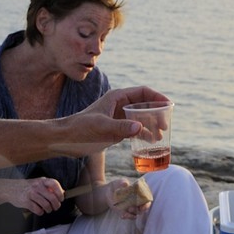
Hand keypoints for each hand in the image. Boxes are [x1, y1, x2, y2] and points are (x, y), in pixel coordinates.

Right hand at [0, 177, 65, 215]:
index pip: (54, 184)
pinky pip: (37, 210)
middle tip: (55, 207)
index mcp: (41, 181)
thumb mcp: (37, 183)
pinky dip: (41, 212)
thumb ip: (48, 187)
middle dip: (56, 205)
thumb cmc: (26, 187)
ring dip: (49, 210)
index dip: (60, 193)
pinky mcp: (26, 202)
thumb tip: (62, 192)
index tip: (61, 199)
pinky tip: (40, 211)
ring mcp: (31, 194)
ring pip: (46, 205)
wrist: (9, 188)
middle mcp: (37, 186)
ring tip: (48, 210)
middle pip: (52, 197)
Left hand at [51, 85, 171, 154]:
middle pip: (145, 104)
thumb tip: (140, 128)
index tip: (169, 106)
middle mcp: (119, 105)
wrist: (65, 139)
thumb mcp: (101, 127)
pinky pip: (135, 128)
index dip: (158, 97)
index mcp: (117, 97)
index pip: (143, 92)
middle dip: (157, 113)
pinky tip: (150, 142)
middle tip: (164, 126)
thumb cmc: (80, 129)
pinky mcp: (116, 129)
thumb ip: (120, 127)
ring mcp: (118, 117)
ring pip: (141, 117)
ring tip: (160, 136)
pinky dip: (144, 133)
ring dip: (152, 125)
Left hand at [101, 178, 148, 219]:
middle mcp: (138, 202)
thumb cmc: (117, 185)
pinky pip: (128, 216)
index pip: (147, 200)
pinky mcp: (125, 212)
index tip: (143, 207)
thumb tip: (125, 184)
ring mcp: (132, 207)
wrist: (108, 192)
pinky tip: (122, 216)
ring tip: (125, 213)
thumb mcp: (119, 182)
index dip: (146, 204)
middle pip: (142, 209)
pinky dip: (126, 216)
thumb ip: (123, 182)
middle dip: (139, 210)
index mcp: (140, 193)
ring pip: (136, 214)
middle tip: (131, 208)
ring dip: (132, 215)